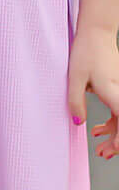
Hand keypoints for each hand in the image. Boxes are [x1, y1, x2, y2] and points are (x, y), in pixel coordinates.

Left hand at [68, 26, 118, 158]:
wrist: (97, 34)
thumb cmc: (86, 53)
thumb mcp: (74, 77)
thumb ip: (75, 100)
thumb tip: (78, 122)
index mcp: (114, 92)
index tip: (114, 150)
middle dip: (116, 143)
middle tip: (102, 154)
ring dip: (114, 135)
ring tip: (100, 148)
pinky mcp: (118, 89)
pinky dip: (111, 123)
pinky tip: (96, 129)